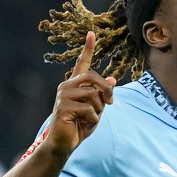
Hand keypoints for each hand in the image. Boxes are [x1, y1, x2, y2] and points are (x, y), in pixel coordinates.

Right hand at [43, 31, 116, 157]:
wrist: (64, 143)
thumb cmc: (79, 125)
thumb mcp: (96, 109)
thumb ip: (102, 95)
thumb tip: (112, 80)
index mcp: (75, 84)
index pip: (82, 63)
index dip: (88, 48)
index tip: (92, 33)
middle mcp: (67, 86)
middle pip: (92, 77)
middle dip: (105, 90)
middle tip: (110, 103)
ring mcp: (63, 96)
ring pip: (92, 94)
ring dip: (99, 109)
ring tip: (92, 118)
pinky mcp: (63, 107)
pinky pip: (88, 109)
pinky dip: (93, 119)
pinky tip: (84, 124)